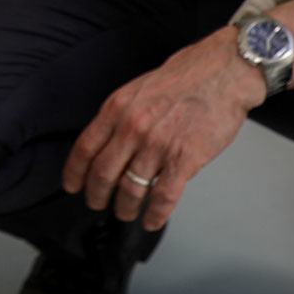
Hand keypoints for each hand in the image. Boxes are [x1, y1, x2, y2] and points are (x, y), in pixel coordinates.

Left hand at [62, 28, 265, 230]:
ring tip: (124, 213)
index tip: (71, 185)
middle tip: (96, 203)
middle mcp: (132, 128)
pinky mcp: (184, 159)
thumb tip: (108, 143)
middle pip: (103, 173)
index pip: (85, 148)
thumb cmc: (184, 78)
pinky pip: (164, 196)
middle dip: (96, 194)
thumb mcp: (138, 90)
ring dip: (124, 207)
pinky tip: (151, 220)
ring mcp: (157, 146)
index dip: (75, 172)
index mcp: (117, 109)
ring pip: (131, 188)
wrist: (222, 73)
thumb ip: (121, 117)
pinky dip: (155, 214)